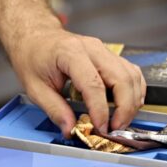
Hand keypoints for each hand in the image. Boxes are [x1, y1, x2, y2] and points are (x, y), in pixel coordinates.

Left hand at [5, 27, 145, 136]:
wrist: (34, 37)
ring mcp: (103, 50)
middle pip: (121, 78)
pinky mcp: (108, 55)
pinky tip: (127, 106)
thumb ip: (54, 109)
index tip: (101, 128)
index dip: (100, 109)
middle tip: (115, 129)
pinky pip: (130, 71)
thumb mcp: (35, 88)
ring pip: (131, 75)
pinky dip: (134, 90)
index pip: (93, 84)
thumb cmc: (32, 57)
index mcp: (70, 53)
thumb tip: (71, 129)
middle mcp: (91, 48)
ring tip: (120, 121)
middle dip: (124, 108)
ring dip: (132, 101)